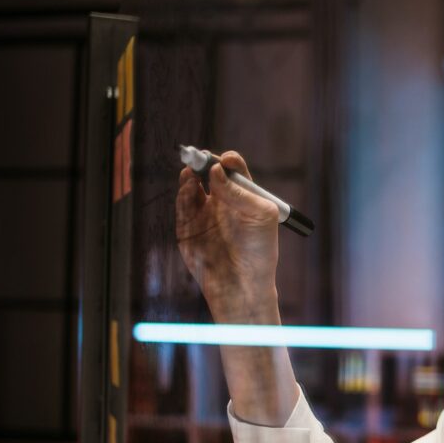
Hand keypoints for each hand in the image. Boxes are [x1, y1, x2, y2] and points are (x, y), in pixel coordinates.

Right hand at [175, 150, 280, 314]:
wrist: (240, 284)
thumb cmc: (258, 251)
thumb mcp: (261, 217)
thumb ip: (241, 193)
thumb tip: (217, 170)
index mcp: (244, 197)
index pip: (234, 170)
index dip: (228, 162)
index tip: (226, 160)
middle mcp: (223, 202)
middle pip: (209, 172)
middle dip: (204, 162)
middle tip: (200, 158)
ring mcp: (203, 212)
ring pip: (192, 185)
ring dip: (192, 175)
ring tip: (193, 173)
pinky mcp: (187, 226)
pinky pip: (182, 203)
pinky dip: (183, 192)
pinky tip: (188, 186)